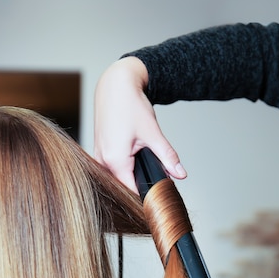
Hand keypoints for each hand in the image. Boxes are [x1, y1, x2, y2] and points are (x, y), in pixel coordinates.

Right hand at [94, 57, 186, 191]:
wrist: (114, 84)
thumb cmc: (129, 104)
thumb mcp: (153, 133)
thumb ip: (167, 156)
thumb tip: (180, 174)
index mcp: (114, 160)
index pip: (132, 190)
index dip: (148, 193)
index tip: (160, 192)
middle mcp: (102, 161)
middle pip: (124, 184)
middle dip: (141, 182)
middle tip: (157, 175)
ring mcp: (98, 156)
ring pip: (118, 175)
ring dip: (132, 173)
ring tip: (144, 160)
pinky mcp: (98, 150)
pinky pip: (112, 166)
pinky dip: (124, 165)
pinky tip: (134, 156)